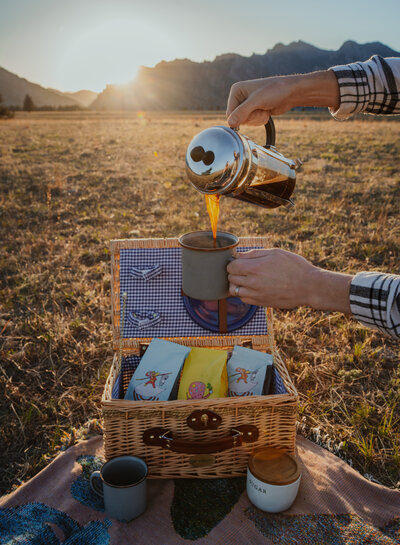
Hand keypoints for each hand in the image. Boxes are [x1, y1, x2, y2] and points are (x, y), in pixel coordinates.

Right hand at [226, 70, 339, 126]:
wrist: (290, 93)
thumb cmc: (275, 91)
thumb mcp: (256, 101)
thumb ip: (242, 112)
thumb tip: (230, 123)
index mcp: (236, 90)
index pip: (230, 113)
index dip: (240, 117)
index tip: (252, 111)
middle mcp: (240, 97)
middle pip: (237, 119)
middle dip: (251, 118)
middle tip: (260, 109)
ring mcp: (247, 105)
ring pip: (245, 122)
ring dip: (257, 119)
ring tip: (264, 109)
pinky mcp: (255, 110)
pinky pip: (252, 122)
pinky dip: (260, 120)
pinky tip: (266, 111)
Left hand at [227, 248, 351, 312]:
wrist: (309, 286)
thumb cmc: (294, 266)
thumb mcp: (275, 253)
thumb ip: (254, 253)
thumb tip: (238, 255)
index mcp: (255, 268)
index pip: (230, 267)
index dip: (234, 262)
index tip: (240, 261)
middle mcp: (252, 283)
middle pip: (231, 278)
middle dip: (235, 272)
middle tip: (245, 268)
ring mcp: (256, 295)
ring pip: (234, 291)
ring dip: (237, 284)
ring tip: (247, 279)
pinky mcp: (261, 303)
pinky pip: (244, 299)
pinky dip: (244, 293)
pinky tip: (253, 287)